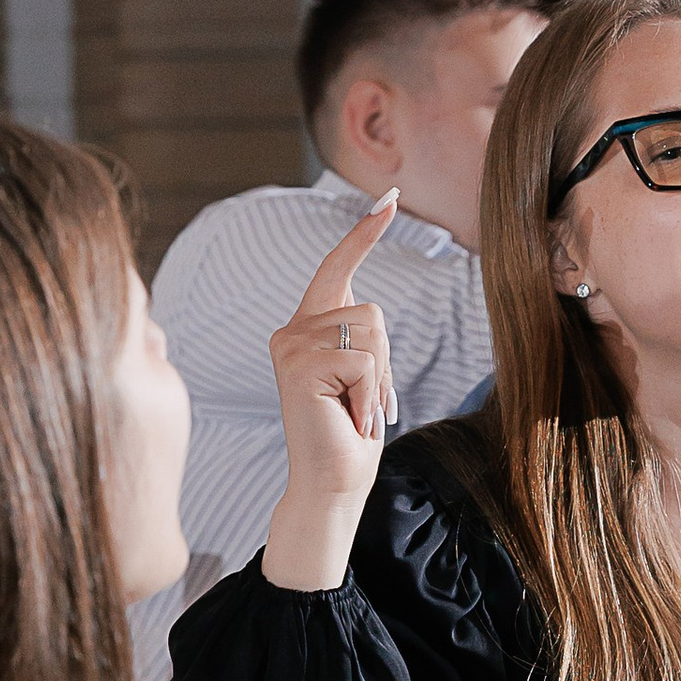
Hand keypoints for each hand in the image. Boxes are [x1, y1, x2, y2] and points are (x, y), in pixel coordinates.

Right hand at [263, 197, 400, 590]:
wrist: (332, 483)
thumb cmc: (350, 434)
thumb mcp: (362, 376)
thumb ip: (358, 339)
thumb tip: (367, 313)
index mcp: (305, 328)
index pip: (337, 268)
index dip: (364, 234)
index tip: (391, 197)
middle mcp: (290, 331)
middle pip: (371, 309)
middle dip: (383, 361)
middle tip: (360, 402)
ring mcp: (289, 345)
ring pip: (371, 332)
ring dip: (377, 380)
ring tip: (351, 410)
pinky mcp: (298, 365)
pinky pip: (364, 361)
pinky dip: (369, 394)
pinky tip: (347, 417)